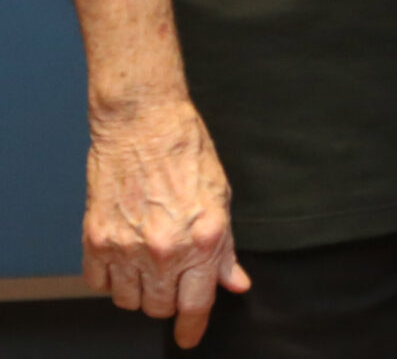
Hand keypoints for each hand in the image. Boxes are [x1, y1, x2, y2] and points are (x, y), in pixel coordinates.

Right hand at [83, 98, 250, 349]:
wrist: (144, 124)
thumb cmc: (188, 154)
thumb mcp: (221, 200)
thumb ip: (225, 249)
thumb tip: (234, 283)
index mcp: (202, 239)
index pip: (196, 303)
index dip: (192, 327)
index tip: (189, 337)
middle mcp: (163, 249)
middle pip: (159, 307)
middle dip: (168, 300)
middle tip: (173, 278)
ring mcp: (125, 247)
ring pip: (129, 300)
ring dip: (140, 291)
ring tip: (149, 263)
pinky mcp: (95, 239)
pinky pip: (99, 283)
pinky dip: (111, 278)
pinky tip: (124, 257)